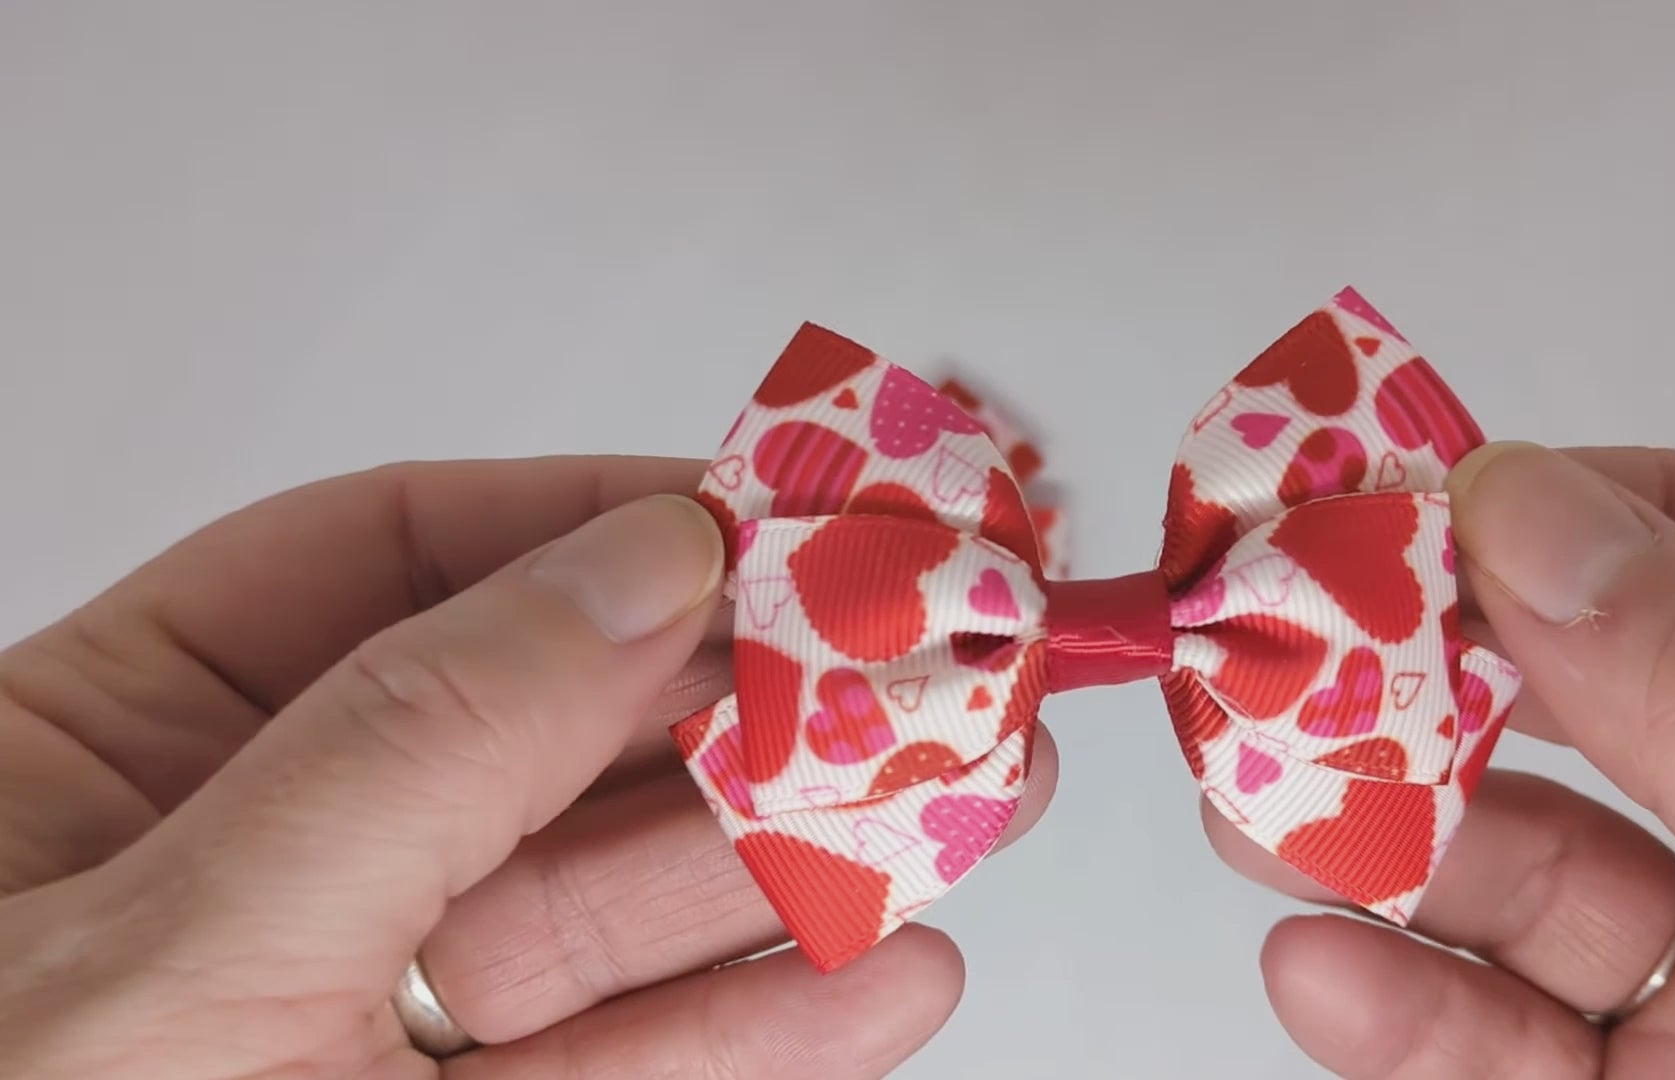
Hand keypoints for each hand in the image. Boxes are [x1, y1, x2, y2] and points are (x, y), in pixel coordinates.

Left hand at [0, 456, 1057, 1078]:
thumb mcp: (170, 956)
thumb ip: (414, 746)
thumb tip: (642, 560)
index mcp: (99, 753)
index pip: (383, 566)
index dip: (588, 519)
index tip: (771, 507)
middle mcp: (243, 871)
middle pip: (533, 728)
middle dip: (740, 688)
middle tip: (922, 653)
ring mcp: (351, 1026)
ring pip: (603, 907)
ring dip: (796, 854)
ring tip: (967, 797)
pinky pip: (620, 1075)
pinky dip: (764, 1031)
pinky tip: (887, 974)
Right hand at [1208, 445, 1674, 1078]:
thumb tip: (1537, 516)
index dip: (1629, 508)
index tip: (1458, 502)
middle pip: (1630, 713)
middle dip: (1451, 668)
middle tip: (1297, 630)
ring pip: (1546, 884)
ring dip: (1384, 836)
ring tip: (1253, 795)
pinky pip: (1517, 1050)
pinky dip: (1404, 1010)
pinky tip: (1319, 964)